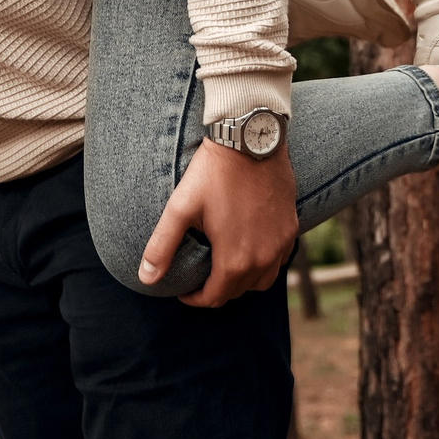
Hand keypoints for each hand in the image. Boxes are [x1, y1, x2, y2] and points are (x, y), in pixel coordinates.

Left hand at [138, 136, 298, 307]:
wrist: (250, 139)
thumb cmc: (212, 172)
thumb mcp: (180, 208)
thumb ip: (162, 246)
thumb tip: (145, 278)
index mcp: (235, 259)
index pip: (215, 297)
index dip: (195, 299)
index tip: (183, 292)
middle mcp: (263, 258)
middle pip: (239, 291)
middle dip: (217, 291)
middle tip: (201, 280)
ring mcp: (281, 243)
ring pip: (263, 281)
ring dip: (243, 282)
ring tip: (225, 269)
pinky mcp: (292, 226)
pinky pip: (280, 260)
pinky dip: (264, 264)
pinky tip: (250, 250)